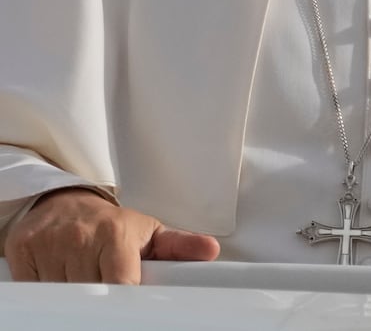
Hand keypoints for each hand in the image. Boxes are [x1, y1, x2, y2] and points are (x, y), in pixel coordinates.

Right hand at [5, 188, 219, 283]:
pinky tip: (58, 276)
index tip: (127, 306)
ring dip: (71, 297)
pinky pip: (33, 290)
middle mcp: (81, 238)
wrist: (64, 202)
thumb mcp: (148, 232)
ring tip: (83, 277)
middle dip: (98, 297)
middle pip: (90, 296)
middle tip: (103, 286)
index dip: (124, 302)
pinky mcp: (22, 251)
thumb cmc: (111, 225)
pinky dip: (45, 290)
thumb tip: (211, 250)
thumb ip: (179, 246)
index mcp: (116, 234)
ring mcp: (49, 245)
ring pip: (60, 297)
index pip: (121, 284)